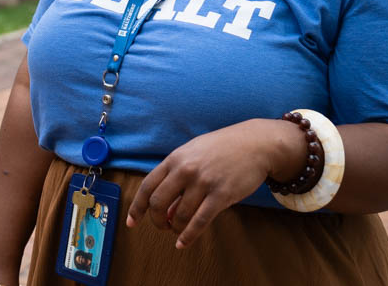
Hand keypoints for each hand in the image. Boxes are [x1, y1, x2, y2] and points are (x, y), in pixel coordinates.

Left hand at [126, 119, 302, 248]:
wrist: (255, 144)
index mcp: (175, 158)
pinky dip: (188, 236)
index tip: (132, 222)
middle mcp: (185, 170)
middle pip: (157, 203)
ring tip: (177, 230)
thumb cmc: (222, 149)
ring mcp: (203, 183)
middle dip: (155, 220)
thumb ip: (176, 177)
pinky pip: (199, 222)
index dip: (137, 207)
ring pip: (178, 215)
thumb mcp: (193, 154)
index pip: (147, 186)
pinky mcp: (221, 195)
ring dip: (174, 228)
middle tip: (161, 226)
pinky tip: (182, 243)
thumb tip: (164, 209)